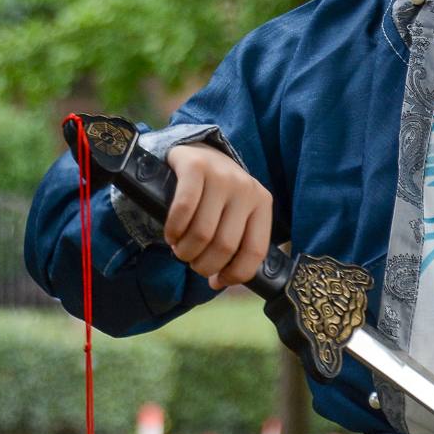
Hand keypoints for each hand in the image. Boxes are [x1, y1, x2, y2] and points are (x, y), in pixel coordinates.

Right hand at [164, 143, 272, 290]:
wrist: (196, 151)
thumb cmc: (216, 195)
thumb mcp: (235, 214)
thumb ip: (235, 243)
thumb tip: (219, 282)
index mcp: (262, 203)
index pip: (255, 251)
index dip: (234, 274)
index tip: (216, 281)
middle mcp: (246, 188)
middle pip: (224, 246)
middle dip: (203, 265)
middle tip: (192, 262)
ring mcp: (222, 175)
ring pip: (202, 232)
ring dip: (185, 251)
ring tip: (180, 250)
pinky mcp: (195, 166)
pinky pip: (183, 209)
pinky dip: (174, 230)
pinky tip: (171, 235)